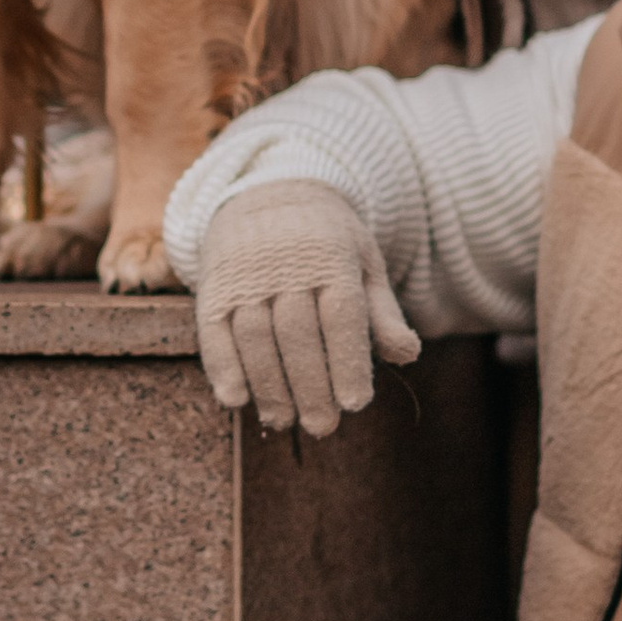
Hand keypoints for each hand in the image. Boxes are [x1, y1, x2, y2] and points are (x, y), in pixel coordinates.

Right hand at [190, 177, 419, 437]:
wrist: (267, 193)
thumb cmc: (327, 241)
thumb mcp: (363, 262)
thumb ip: (382, 311)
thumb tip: (408, 355)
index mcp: (331, 257)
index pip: (340, 314)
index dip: (346, 360)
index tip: (354, 404)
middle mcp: (286, 264)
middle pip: (297, 332)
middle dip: (310, 385)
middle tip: (323, 427)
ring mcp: (246, 276)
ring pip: (255, 335)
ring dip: (268, 384)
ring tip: (284, 421)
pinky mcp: (214, 287)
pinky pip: (213, 329)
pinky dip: (222, 367)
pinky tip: (235, 400)